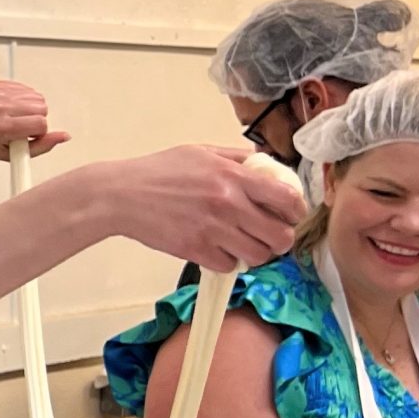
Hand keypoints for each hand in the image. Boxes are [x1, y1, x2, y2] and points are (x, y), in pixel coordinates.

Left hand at [0, 80, 67, 163]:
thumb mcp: (13, 154)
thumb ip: (42, 147)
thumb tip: (64, 136)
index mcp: (2, 127)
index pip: (40, 123)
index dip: (39, 132)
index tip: (28, 135)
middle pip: (41, 107)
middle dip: (36, 119)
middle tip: (21, 127)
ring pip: (36, 97)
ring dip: (31, 108)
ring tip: (16, 118)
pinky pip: (26, 88)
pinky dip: (24, 99)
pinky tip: (12, 108)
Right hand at [102, 146, 305, 273]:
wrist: (121, 196)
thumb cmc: (159, 171)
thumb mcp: (201, 152)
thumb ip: (236, 158)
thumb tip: (265, 165)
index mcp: (233, 177)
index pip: (287, 198)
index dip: (297, 210)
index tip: (291, 214)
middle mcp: (228, 204)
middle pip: (279, 235)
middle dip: (281, 239)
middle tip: (272, 236)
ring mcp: (212, 231)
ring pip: (258, 256)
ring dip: (256, 253)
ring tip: (246, 245)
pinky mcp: (195, 251)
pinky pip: (229, 265)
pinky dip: (228, 261)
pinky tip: (219, 250)